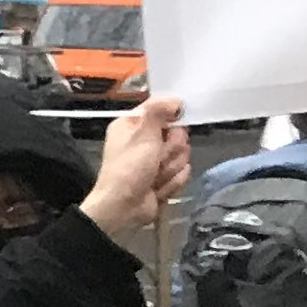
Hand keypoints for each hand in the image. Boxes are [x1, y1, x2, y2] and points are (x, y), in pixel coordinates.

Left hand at [83, 95, 186, 246]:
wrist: (123, 208)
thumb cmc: (129, 168)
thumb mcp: (142, 133)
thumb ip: (158, 111)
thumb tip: (175, 98)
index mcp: (132, 125)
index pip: (163, 110)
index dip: (171, 118)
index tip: (174, 124)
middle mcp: (144, 140)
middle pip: (178, 134)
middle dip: (171, 149)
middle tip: (156, 158)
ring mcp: (155, 160)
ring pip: (182, 155)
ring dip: (170, 168)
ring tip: (154, 176)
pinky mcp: (164, 177)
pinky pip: (182, 173)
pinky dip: (171, 182)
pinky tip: (157, 188)